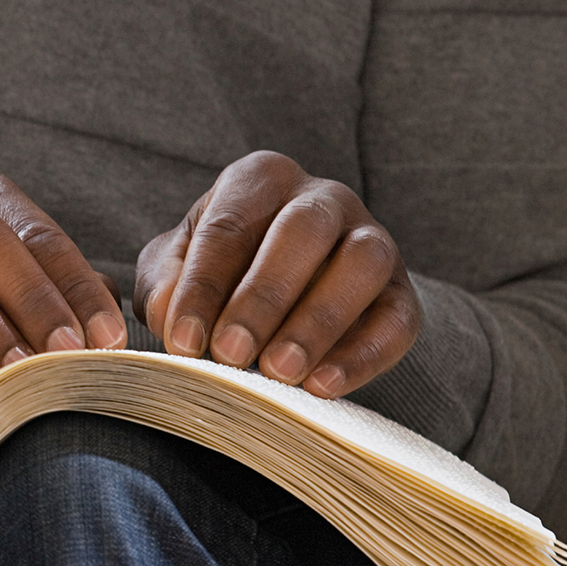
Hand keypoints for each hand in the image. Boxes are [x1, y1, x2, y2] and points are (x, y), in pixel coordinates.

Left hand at [135, 151, 419, 398]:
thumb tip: (168, 313)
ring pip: (363, 263)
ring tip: (279, 371)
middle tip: (231, 354)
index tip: (183, 340)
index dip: (203, 286)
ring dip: (319, 321)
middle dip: (264, 296)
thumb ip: (164, 283)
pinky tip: (322, 387)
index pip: (229, 225)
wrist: (279, 294)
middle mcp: (322, 198)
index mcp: (260, 179)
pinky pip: (397, 319)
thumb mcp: (175, 267)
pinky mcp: (402, 291)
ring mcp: (372, 238)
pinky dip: (363, 355)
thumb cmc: (216, 272)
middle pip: (302, 231)